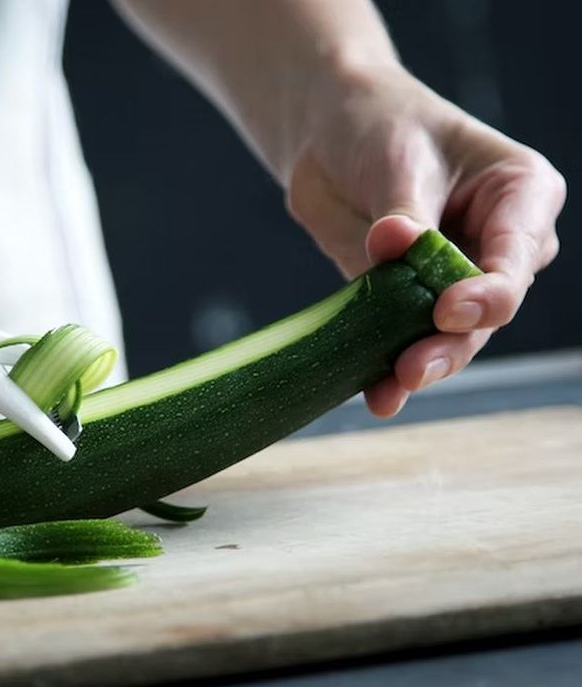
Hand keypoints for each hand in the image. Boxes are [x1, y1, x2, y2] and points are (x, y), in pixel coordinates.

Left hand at [287, 64, 565, 416]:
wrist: (330, 134)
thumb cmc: (382, 127)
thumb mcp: (398, 158)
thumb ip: (402, 212)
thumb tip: (394, 243)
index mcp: (521, 196)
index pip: (515, 256)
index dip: (487, 292)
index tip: (447, 310)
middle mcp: (499, 246)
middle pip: (488, 310)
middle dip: (451, 343)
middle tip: (412, 368)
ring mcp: (455, 279)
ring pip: (451, 336)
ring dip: (420, 365)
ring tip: (389, 389)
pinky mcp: (407, 301)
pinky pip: (403, 340)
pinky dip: (387, 368)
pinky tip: (375, 395)